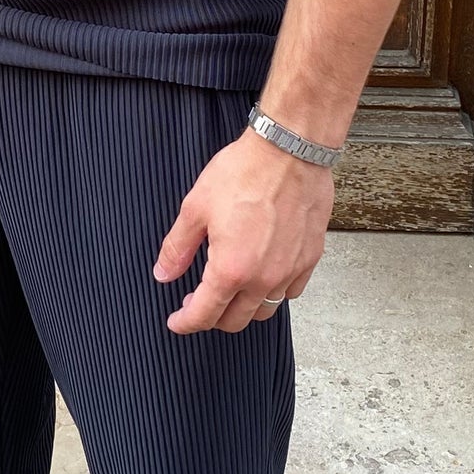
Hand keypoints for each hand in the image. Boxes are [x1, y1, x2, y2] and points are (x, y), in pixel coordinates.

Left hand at [153, 128, 333, 333]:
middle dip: (212, 318)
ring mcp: (290, 271)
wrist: (290, 151)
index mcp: (230, 269)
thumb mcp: (196, 207)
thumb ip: (178, 247)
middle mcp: (263, 278)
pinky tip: (263, 275)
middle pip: (235, 321)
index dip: (185, 322)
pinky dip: (274, 292)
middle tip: (198, 301)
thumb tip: (163, 273)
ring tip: (231, 290)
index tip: (177, 321)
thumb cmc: (244, 173)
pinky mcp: (309, 258)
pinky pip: (291, 292)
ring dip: (243, 308)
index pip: (204, 314)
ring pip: (265, 310)